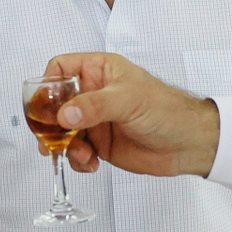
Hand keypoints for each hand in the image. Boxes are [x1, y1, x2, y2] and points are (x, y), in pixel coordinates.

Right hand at [44, 52, 218, 178]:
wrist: (188, 143)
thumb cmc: (168, 109)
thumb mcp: (127, 100)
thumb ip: (93, 106)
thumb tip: (64, 115)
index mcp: (99, 70)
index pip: (60, 69)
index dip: (47, 85)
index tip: (43, 105)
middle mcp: (93, 93)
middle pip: (55, 103)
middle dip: (48, 123)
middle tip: (47, 138)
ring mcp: (95, 119)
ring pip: (62, 131)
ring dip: (64, 146)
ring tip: (79, 154)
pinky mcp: (99, 143)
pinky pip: (75, 151)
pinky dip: (77, 160)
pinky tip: (91, 162)